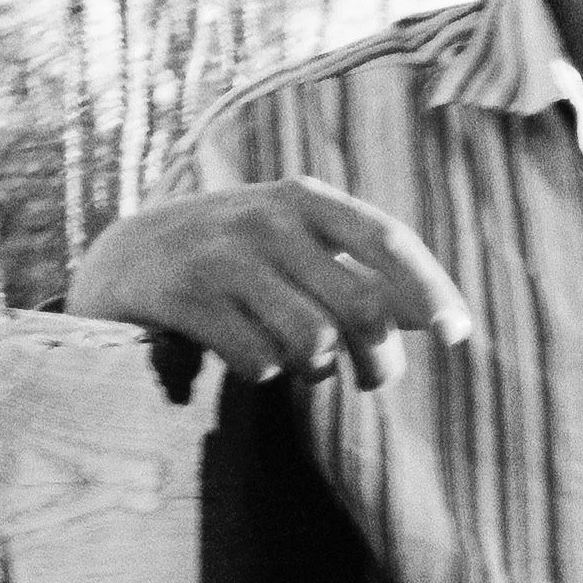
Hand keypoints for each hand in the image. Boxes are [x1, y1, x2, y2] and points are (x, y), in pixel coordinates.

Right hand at [66, 178, 470, 389]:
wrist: (123, 258)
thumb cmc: (233, 261)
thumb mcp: (295, 249)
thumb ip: (361, 276)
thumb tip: (438, 318)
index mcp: (304, 200)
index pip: (387, 240)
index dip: (430, 289)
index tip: (459, 336)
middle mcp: (267, 218)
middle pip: (360, 307)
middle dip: (378, 361)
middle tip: (371, 383)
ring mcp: (222, 256)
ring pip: (313, 342)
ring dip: (317, 372)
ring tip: (299, 366)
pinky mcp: (183, 297)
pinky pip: (259, 362)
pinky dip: (265, 376)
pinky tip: (247, 361)